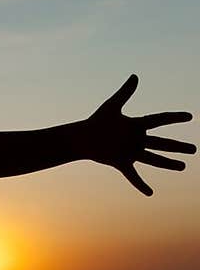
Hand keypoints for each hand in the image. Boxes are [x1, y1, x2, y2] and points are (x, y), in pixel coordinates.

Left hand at [84, 76, 193, 195]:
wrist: (81, 138)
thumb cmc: (96, 121)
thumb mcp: (112, 106)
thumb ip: (125, 92)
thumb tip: (135, 76)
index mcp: (136, 125)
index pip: (159, 120)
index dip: (174, 118)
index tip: (190, 116)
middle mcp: (137, 139)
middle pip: (162, 143)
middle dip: (178, 147)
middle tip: (194, 149)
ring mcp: (130, 152)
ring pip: (153, 159)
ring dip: (168, 163)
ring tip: (183, 167)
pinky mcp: (121, 163)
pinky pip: (133, 176)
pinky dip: (140, 185)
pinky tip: (150, 193)